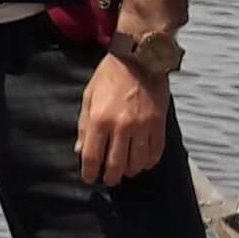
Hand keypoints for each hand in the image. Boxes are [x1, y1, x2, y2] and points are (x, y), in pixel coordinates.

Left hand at [78, 54, 171, 187]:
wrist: (139, 57)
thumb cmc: (110, 76)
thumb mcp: (89, 97)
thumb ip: (83, 126)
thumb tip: (80, 150)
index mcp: (99, 119)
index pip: (92, 156)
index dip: (90, 172)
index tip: (90, 178)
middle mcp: (121, 126)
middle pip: (115, 164)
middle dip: (111, 177)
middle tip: (109, 180)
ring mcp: (142, 126)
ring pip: (136, 162)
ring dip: (130, 171)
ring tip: (126, 172)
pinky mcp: (158, 123)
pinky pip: (155, 151)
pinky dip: (149, 162)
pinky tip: (143, 163)